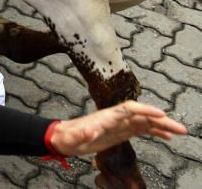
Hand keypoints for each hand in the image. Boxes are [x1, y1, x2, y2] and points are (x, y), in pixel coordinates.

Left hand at [50, 101, 186, 156]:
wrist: (65, 138)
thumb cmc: (68, 137)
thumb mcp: (72, 137)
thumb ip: (80, 134)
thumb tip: (87, 132)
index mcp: (106, 116)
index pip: (129, 109)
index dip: (145, 110)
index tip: (160, 114)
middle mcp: (115, 117)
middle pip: (142, 115)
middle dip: (161, 120)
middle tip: (180, 128)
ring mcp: (120, 124)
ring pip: (146, 122)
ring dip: (163, 126)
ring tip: (179, 132)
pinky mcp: (121, 131)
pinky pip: (142, 129)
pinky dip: (155, 131)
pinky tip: (167, 137)